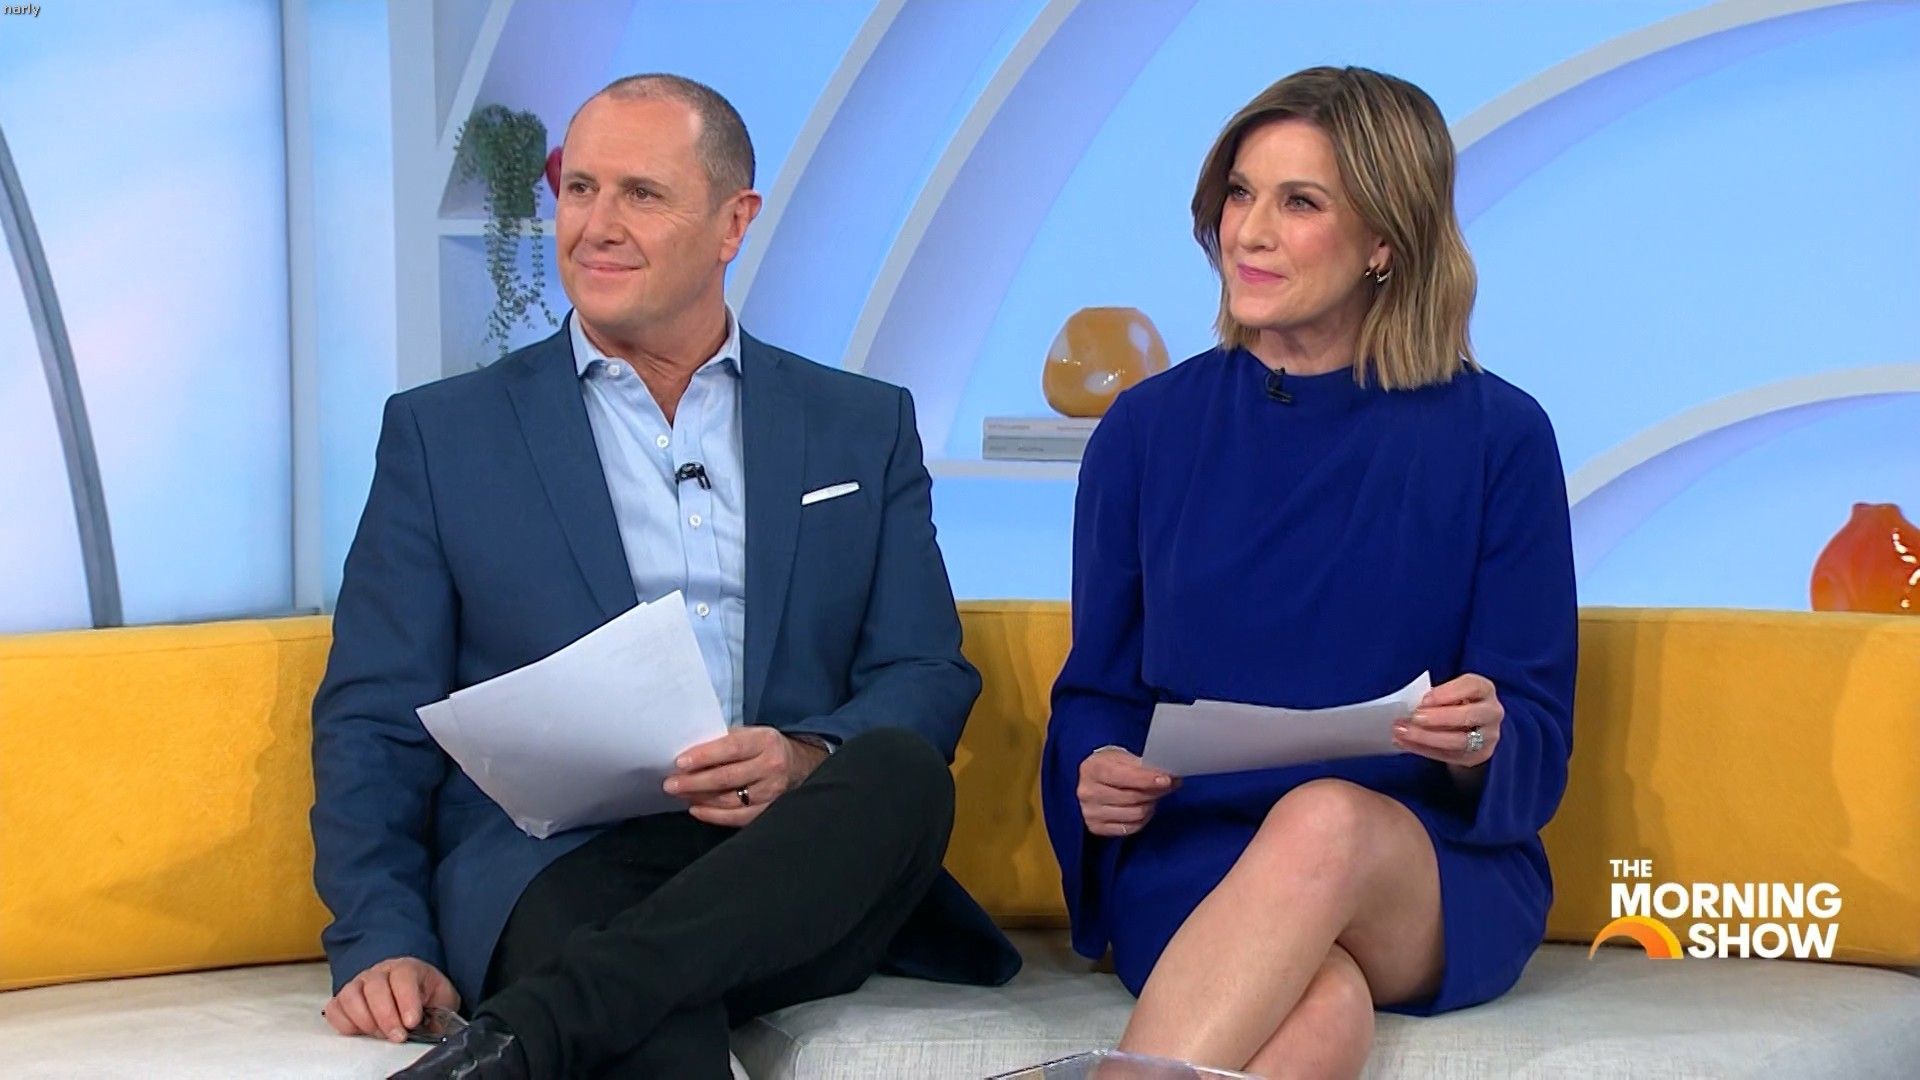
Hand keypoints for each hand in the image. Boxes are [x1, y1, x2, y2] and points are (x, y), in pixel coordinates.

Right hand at [323, 956, 458, 1041]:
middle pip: (375, 987)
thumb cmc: (427, 996)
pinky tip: (362, 1032)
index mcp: (407, 967)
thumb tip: (434, 1028)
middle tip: (398, 1036)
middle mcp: (380, 972)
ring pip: (351, 996)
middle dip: (386, 1016)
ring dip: (365, 1021)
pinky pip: (335, 1009)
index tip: (412, 1022)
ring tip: (381, 1035)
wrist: (413, 992)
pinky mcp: (343, 1000)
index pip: (403, 976)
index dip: (406, 1000)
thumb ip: (441, 1012)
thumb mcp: (442, 1000)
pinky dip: (345, 1024)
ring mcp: (359, 984)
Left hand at [665, 727, 829, 826]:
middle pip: (727, 777)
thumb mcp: (751, 734)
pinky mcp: (770, 809)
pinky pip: (739, 818)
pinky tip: (697, 810)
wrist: (800, 763)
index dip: (704, 756)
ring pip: (730, 800)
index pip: (731, 748)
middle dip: (695, 782)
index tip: (680, 762)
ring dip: (701, 799)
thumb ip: (725, 741)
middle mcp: (771, 766)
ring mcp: (772, 791)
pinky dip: (715, 816)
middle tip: (670, 784)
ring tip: (680, 795)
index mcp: (765, 741)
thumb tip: (689, 753)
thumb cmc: (764, 747)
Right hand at [1077, 747, 1177, 837]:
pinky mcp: (1096, 827)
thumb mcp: (1123, 757)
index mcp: (1092, 768)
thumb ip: (1143, 766)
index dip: (1147, 779)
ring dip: (1150, 804)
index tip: (1167, 779)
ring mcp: (1090, 812)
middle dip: (1154, 791)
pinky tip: (1142, 807)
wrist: (1092, 780)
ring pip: (1135, 814)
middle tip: (1167, 784)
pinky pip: (1131, 828)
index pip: (1124, 776)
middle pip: (1133, 797)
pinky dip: (1143, 819)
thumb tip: (1169, 776)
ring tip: (1152, 795)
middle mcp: (1087, 792)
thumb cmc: (1110, 766)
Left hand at [1394, 673, 1502, 768]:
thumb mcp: (1448, 693)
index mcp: (1484, 689)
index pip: (1472, 686)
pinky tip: (1405, 743)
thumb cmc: (1454, 703)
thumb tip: (1409, 706)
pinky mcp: (1479, 755)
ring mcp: (1489, 736)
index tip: (1424, 699)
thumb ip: (1435, 697)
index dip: (1447, 692)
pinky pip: (1450, 755)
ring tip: (1403, 732)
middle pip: (1468, 715)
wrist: (1470, 728)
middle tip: (1414, 718)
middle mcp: (1492, 712)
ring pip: (1460, 740)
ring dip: (1427, 738)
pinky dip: (1424, 749)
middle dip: (1438, 718)